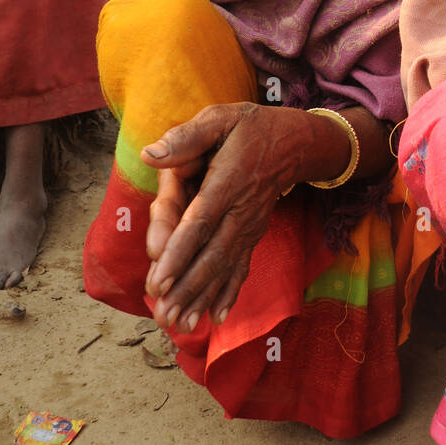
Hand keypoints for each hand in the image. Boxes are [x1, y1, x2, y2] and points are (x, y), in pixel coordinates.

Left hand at [142, 102, 312, 333]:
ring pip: (225, 267)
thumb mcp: (220, 118)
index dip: (179, 252)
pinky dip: (231, 292)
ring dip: (203, 298)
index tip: (160, 280)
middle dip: (187, 287)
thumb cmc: (249, 127)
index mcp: (227, 181)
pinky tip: (218, 317)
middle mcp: (241, 210)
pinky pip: (242, 266)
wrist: (295, 142)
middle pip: (212, 254)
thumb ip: (187, 138)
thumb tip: (150, 155)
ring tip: (181, 326)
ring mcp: (250, 226)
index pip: (199, 222)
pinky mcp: (254, 234)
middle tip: (163, 315)